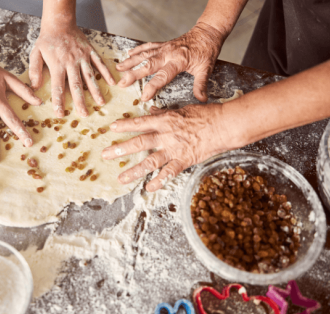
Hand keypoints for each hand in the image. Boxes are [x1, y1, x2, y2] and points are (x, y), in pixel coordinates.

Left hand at [29, 22, 115, 117]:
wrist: (59, 23)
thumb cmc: (47, 40)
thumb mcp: (35, 53)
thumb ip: (34, 70)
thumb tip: (34, 87)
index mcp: (57, 64)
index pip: (58, 86)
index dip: (59, 101)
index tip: (60, 113)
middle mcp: (71, 62)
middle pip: (76, 85)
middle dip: (80, 101)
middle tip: (84, 114)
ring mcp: (82, 57)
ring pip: (90, 76)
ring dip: (96, 90)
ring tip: (100, 103)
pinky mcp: (90, 51)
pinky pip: (99, 63)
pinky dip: (106, 73)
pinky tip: (112, 83)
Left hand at [101, 104, 229, 191]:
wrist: (224, 126)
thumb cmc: (206, 115)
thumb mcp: (182, 109)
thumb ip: (165, 112)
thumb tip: (151, 110)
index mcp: (165, 121)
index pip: (140, 123)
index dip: (125, 126)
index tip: (111, 129)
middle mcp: (166, 136)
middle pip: (139, 143)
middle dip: (120, 149)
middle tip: (105, 155)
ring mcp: (174, 150)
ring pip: (150, 162)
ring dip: (134, 171)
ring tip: (121, 178)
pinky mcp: (183, 161)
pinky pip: (168, 174)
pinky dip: (158, 182)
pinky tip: (148, 188)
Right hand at [116, 22, 224, 101]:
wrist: (207, 33)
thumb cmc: (206, 52)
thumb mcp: (206, 69)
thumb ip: (201, 84)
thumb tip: (201, 99)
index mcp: (178, 61)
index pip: (162, 76)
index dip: (152, 87)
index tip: (143, 97)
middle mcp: (168, 54)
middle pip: (148, 65)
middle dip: (133, 74)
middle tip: (122, 83)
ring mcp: (164, 48)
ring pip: (144, 55)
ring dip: (130, 62)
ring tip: (118, 68)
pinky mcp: (163, 44)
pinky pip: (148, 47)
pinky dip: (137, 50)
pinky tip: (128, 54)